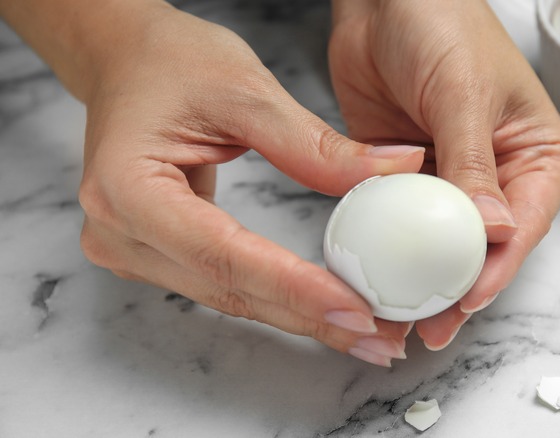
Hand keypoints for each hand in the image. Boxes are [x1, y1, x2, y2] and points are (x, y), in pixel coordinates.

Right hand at [76, 3, 424, 365]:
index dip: (294, 287)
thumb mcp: (247, 91)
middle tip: (380, 338)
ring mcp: (131, 250)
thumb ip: (316, 144)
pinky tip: (324, 308)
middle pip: (229, 289)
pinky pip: (224, 284)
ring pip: (230, 297)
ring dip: (300, 316)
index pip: (224, 253)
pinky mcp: (155, 253)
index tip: (357, 308)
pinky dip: (278, 297)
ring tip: (366, 332)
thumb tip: (394, 170)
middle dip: (310, 318)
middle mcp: (118, 232)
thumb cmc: (169, 62)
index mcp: (127, 188)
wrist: (126, 61)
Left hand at [329, 0, 559, 348]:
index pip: (523, 224)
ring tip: (397, 316)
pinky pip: (398, 221)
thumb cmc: (442, 21)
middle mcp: (494, 174)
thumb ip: (474, 164)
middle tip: (429, 326)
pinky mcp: (403, 177)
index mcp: (532, 155)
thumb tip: (494, 232)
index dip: (497, 267)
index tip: (467, 297)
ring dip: (420, 278)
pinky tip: (375, 276)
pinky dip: (389, 250)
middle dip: (457, 288)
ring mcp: (446, 179)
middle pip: (482, 247)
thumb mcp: (464, 93)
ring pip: (438, 244)